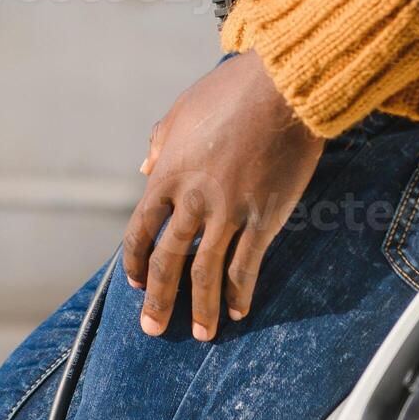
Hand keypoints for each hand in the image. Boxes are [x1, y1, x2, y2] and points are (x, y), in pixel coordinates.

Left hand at [124, 51, 324, 341]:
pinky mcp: (264, 216)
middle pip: (168, 261)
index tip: (136, 285)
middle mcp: (193, 198)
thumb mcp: (182, 110)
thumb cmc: (232, 90)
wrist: (283, 85)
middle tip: (154, 330)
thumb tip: (144, 168)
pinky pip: (248, 264)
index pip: (140, 230)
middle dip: (159, 300)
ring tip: (202, 334)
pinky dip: (241, 291)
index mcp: (168, 173)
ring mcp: (229, 210)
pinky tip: (239, 310)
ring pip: (206, 272)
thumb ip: (160, 143)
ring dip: (201, 308)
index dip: (135, 263)